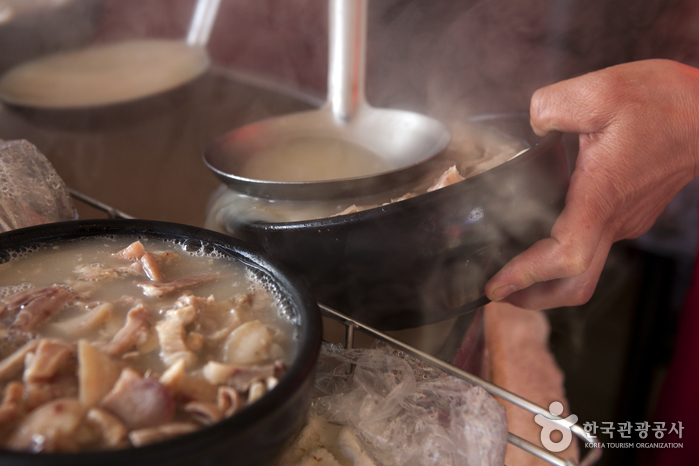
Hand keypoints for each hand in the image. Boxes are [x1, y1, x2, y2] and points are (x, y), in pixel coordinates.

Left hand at [484, 59, 698, 308]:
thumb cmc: (666, 103)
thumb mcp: (600, 91)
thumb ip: (550, 107)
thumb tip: (532, 124)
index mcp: (601, 197)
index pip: (564, 257)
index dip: (526, 276)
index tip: (496, 286)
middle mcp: (615, 219)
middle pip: (574, 284)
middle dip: (533, 296)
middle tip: (499, 294)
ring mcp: (625, 220)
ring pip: (586, 267)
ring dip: (547, 278)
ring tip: (512, 269)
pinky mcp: (631, 213)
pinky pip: (595, 244)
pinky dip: (564, 252)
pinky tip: (543, 231)